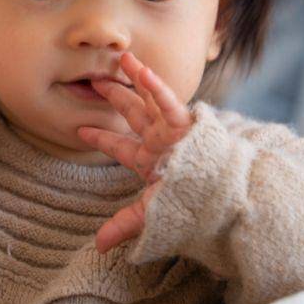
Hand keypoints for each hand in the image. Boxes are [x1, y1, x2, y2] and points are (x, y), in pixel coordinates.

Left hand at [77, 52, 193, 253]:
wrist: (224, 203)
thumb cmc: (192, 206)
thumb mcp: (152, 214)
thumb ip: (124, 223)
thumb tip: (97, 247)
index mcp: (150, 160)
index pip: (120, 146)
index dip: (100, 137)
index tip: (79, 130)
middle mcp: (160, 141)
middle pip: (132, 113)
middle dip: (114, 96)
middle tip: (94, 79)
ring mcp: (173, 130)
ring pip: (149, 99)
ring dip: (135, 78)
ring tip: (121, 57)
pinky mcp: (188, 124)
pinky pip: (169, 101)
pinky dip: (155, 86)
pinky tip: (141, 69)